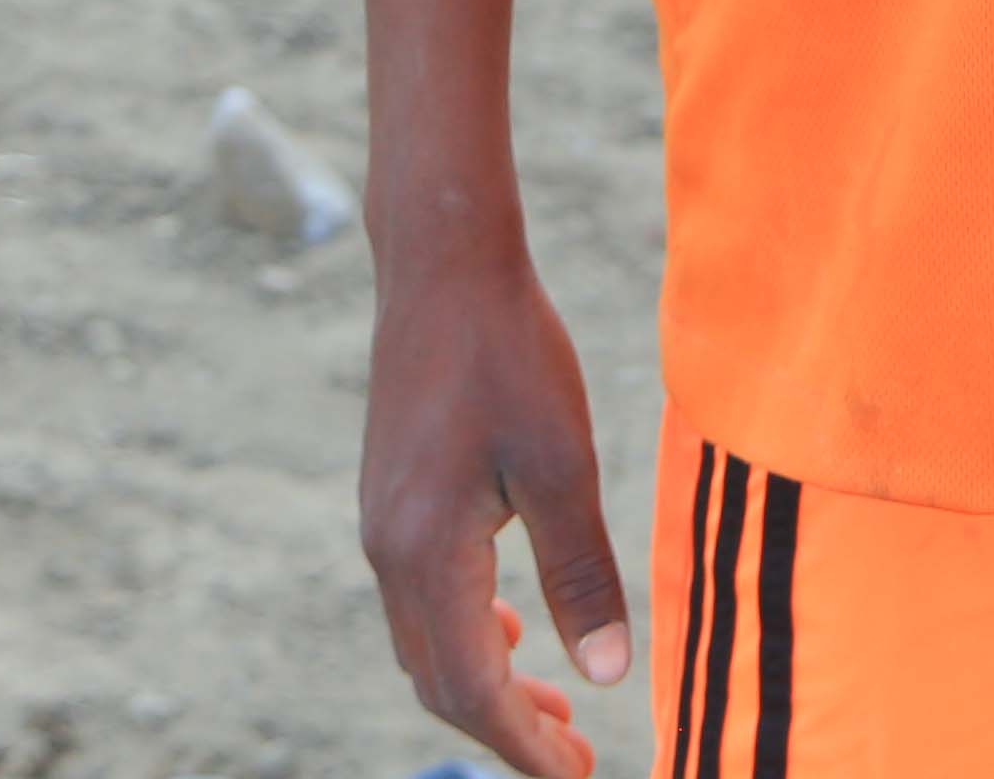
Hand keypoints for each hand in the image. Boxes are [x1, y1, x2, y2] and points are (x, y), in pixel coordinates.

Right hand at [360, 245, 633, 778]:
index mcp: (426, 553)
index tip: (573, 775)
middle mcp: (389, 550)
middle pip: (438, 679)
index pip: (469, 687)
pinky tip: (515, 629)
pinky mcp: (392, 498)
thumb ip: (583, 575)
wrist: (444, 265)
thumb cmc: (510, 354)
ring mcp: (383, 524)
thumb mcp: (562, 467)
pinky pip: (422, 599)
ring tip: (554, 706)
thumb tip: (610, 674)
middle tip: (574, 756)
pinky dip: (468, 634)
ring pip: (426, 641)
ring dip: (486, 684)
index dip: (521, 744)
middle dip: (504, 729)